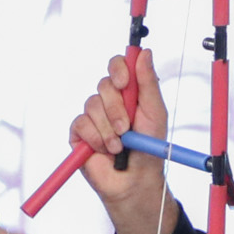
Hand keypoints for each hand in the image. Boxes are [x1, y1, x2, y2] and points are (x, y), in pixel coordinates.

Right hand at [71, 50, 179, 233]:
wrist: (135, 181)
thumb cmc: (149, 149)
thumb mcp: (154, 113)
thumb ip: (148, 83)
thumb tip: (144, 52)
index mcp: (128, 93)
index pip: (117, 66)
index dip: (118, 69)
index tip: (125, 83)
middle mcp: (109, 102)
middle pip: (104, 84)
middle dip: (117, 108)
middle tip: (126, 128)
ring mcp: (93, 117)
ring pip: (92, 105)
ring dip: (108, 128)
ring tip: (119, 147)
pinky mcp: (79, 133)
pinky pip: (81, 124)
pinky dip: (95, 138)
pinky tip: (104, 150)